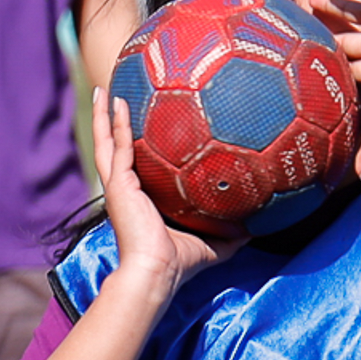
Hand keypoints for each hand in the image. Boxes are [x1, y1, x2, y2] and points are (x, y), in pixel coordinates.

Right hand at [94, 90, 240, 291]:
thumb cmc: (180, 262)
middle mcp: (125, 189)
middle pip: (113, 147)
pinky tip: (116, 102)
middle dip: (110, 122)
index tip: (139, 123)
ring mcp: (118, 185)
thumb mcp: (212, 243)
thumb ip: (231, 234)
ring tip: (105, 89)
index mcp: (141, 199)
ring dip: (104, 115)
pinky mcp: (118, 184)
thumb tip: (256, 227)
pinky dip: (114, 123)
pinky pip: (117, 146)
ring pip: (105, 141)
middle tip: (111, 96)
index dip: (134, 143)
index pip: (135, 164)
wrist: (159, 270)